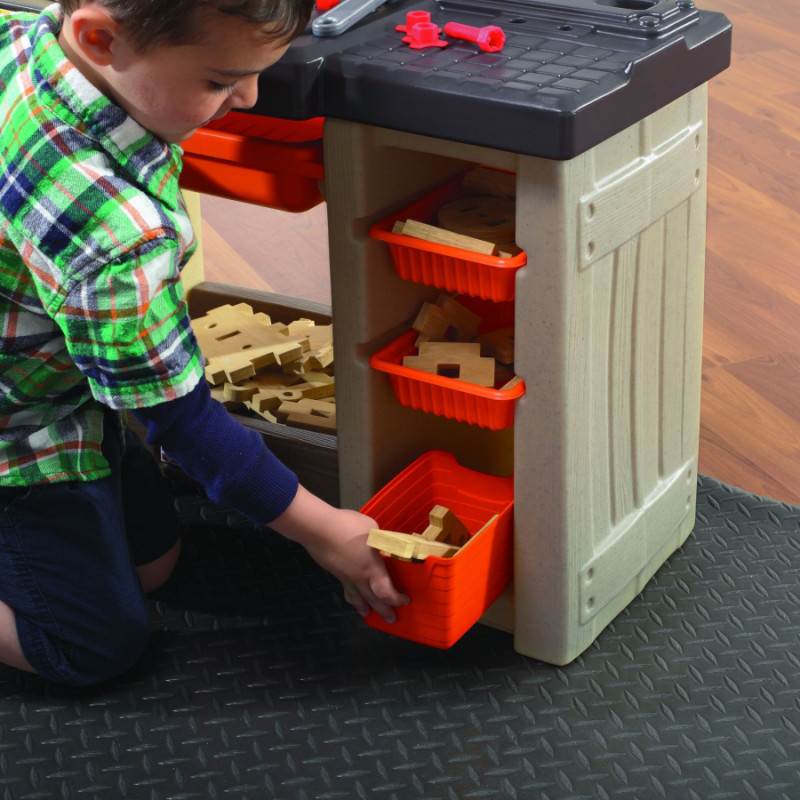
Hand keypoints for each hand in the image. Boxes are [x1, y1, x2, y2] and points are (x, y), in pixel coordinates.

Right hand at [270, 486, 409, 622]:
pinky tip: (350, 591)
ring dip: (363, 607)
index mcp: (372, 568)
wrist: (318, 529)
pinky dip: (351, 595)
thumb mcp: (372, 529)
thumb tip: (382, 543)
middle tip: (391, 619)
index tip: (405, 600)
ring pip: (357, 597)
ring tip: (366, 613)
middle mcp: (359, 577)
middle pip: (373, 600)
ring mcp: (345, 576)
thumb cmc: (348, 528)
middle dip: (384, 611)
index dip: (397, 600)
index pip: (387, 593)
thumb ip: (380, 540)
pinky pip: (347, 587)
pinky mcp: (334, 571)